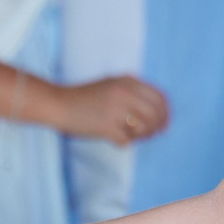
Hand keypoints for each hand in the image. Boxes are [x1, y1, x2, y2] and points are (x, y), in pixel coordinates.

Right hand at [46, 76, 168, 144]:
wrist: (58, 103)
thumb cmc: (85, 97)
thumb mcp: (112, 85)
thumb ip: (134, 94)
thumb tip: (160, 116)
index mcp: (128, 81)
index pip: (160, 98)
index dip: (166, 114)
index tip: (164, 126)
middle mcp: (124, 93)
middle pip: (155, 115)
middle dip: (155, 129)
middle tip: (148, 135)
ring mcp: (115, 109)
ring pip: (144, 129)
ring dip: (139, 136)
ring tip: (128, 135)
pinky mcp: (106, 126)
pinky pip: (127, 141)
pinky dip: (123, 143)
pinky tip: (114, 138)